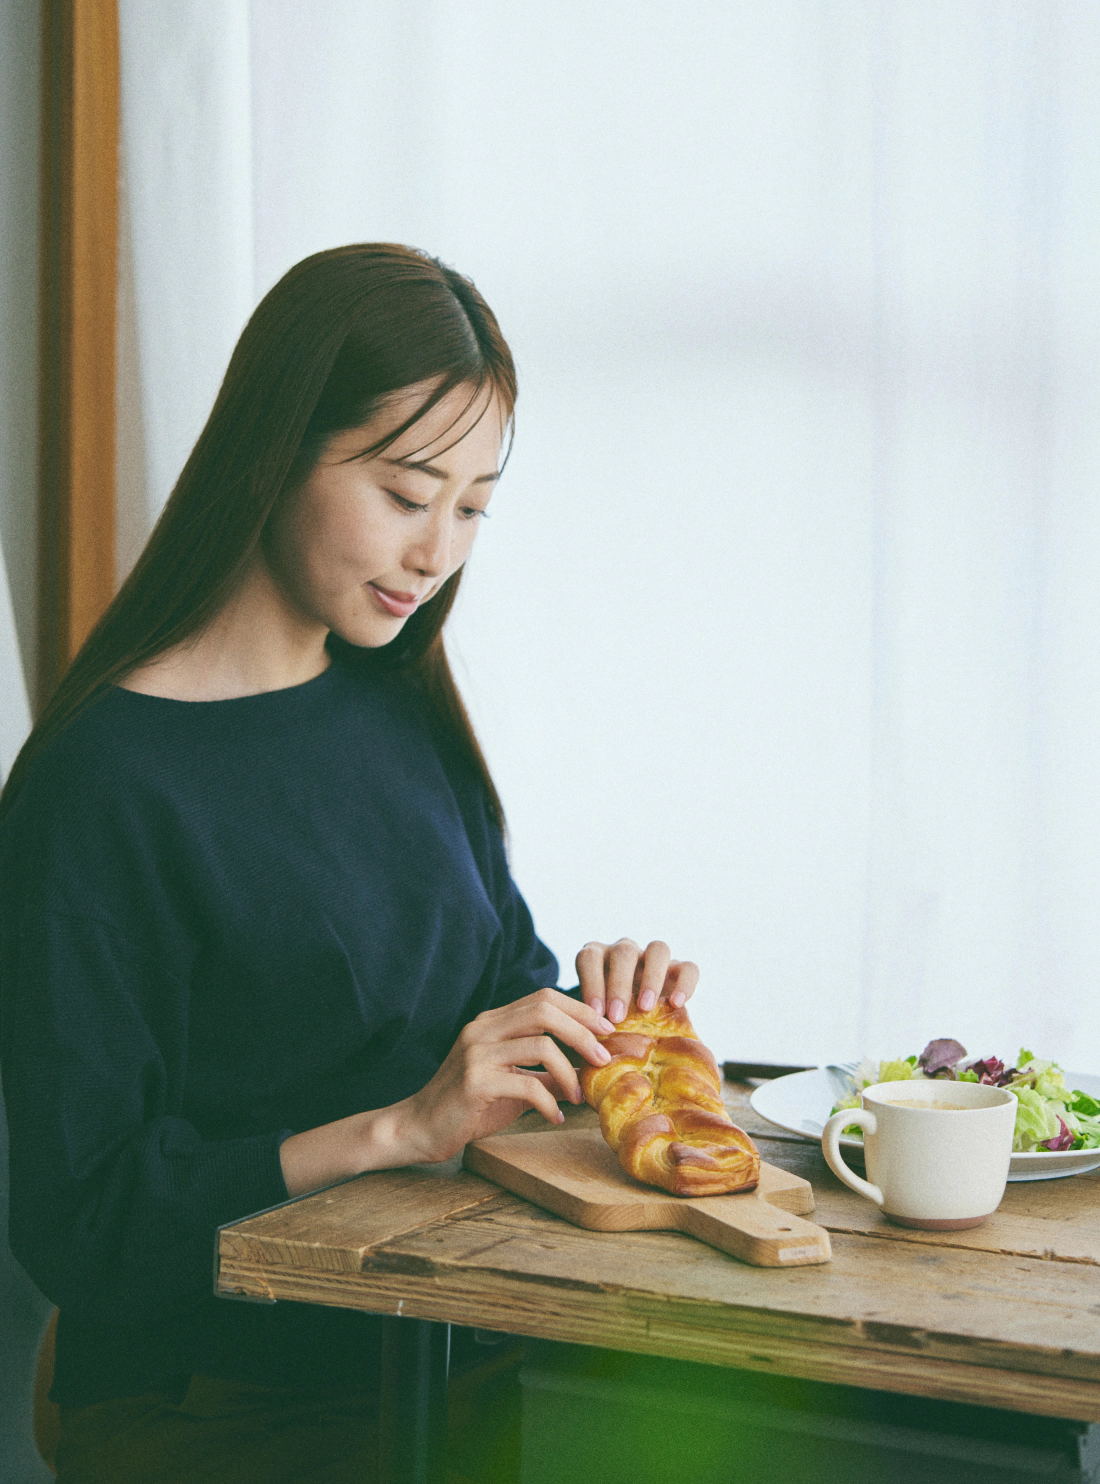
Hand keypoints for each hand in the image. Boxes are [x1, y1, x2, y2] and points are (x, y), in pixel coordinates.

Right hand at [399, 989, 614, 1162]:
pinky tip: (554, 1116)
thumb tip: (587, 1071)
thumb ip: (545, 1073)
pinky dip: (549, 1102)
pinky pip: (527, 1084)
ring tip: (579, 1095)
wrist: (418, 1128)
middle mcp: (483, 1029)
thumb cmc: (467, 1105)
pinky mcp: (474, 1082)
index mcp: (491, 1022)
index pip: (543, 998)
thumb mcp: (512, 1083)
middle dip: (582, 1031)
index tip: (606, 1031)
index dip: (579, 1010)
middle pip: (544, 1011)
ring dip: (569, 1071)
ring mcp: (476, 1053)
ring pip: (541, 1044)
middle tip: (604, 1057)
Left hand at [575, 938, 698, 1023]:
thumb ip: (589, 1022)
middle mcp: (626, 952)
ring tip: (646, 1008)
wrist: (635, 1025)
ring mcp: (654, 958)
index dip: (591, 982)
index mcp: (599, 958)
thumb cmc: (606, 1022)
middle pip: (624, 952)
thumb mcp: (594, 1018)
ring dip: (652, 978)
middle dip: (620, 985)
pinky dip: (684, 983)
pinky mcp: (680, 969)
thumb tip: (585, 1045)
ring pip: (658, 950)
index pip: (590, 957)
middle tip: (617, 1016)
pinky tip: (676, 1004)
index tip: (595, 1011)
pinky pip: (688, 967)